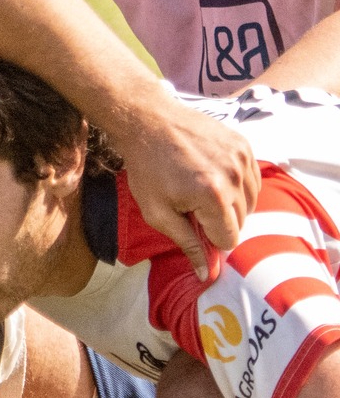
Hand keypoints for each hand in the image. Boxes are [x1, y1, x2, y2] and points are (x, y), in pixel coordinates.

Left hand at [114, 103, 257, 280]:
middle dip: (218, 220)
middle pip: (241, 221)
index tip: (192, 225)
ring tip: (201, 189)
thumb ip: (187, 244)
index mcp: (213, 197)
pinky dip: (236, 184)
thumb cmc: (147, 168)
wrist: (147, 121)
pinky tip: (212, 175)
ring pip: (250, 202)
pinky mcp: (244, 146)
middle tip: (191, 203)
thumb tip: (208, 275)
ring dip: (230, 203)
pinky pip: (251, 179)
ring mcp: (242, 159)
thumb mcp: (157, 212)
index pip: (229, 238)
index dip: (209, 238)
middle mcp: (234, 177)